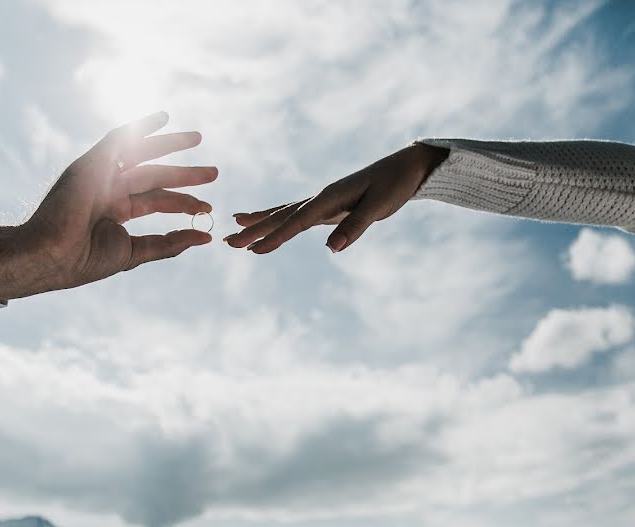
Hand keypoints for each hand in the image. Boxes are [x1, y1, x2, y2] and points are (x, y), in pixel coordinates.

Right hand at [0, 112, 217, 301]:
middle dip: (185, 174)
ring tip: (197, 138)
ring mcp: (100, 175)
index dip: (183, 203)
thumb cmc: (85, 260)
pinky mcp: (92, 163)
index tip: (207, 208)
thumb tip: (206, 236)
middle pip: (155, 176)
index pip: (157, 201)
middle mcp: (109, 190)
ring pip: (142, 155)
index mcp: (116, 212)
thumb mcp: (135, 252)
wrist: (52, 255)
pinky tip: (162, 118)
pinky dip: (140, 127)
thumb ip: (169, 243)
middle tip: (214, 172)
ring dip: (169, 144)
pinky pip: (118, 138)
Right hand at [224, 143, 447, 253]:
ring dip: (260, 222)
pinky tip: (269, 223)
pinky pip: (297, 214)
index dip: (275, 237)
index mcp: (329, 197)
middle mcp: (320, 197)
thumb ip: (355, 226)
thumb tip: (332, 248)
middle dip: (254, 230)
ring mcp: (322, 200)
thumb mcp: (379, 206)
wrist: (407, 167)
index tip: (254, 250)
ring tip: (235, 226)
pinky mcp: (329, 205)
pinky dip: (279, 219)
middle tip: (228, 242)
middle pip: (281, 216)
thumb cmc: (395, 185)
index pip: (297, 221)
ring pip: (284, 213)